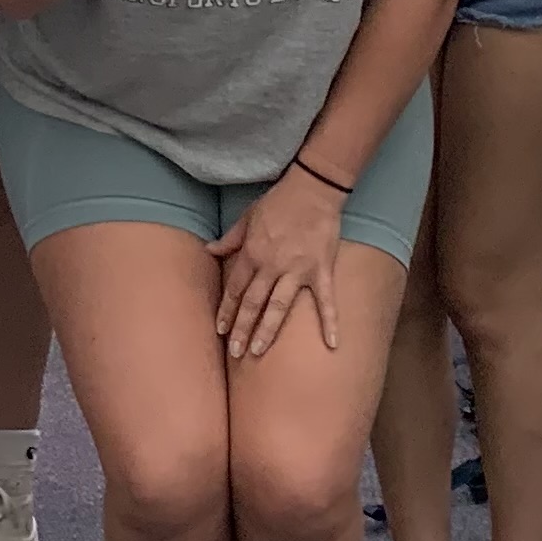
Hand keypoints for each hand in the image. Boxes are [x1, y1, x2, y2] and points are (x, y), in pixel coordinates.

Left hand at [205, 169, 345, 355]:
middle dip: (242, 329)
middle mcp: (272, 266)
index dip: (227, 311)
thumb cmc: (278, 202)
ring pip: (279, 306)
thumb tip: (209, 250)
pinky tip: (332, 344)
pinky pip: (325, 301)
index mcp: (253, 254)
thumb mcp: (247, 217)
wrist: (313, 189)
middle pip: (253, 303)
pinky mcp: (321, 270)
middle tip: (235, 351)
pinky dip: (330, 322)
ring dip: (267, 330)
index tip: (220, 330)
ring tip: (258, 351)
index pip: (235, 289)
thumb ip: (230, 239)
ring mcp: (298, 270)